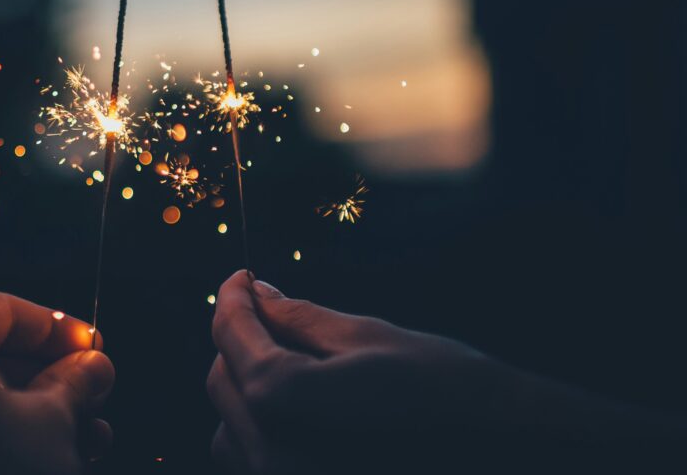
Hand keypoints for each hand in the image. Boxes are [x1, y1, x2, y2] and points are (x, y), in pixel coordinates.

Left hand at [206, 270, 682, 472]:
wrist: (509, 456)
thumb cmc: (446, 392)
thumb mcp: (368, 340)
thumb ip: (299, 319)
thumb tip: (259, 293)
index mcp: (283, 403)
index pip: (232, 339)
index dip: (232, 298)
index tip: (242, 277)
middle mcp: (271, 458)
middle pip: (222, 382)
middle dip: (241, 340)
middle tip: (273, 309)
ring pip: (230, 427)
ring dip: (249, 388)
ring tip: (295, 361)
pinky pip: (256, 461)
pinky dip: (266, 429)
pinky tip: (308, 409)